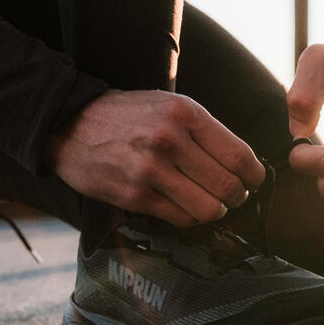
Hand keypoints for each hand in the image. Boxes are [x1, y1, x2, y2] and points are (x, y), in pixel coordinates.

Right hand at [47, 89, 265, 227]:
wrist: (70, 124)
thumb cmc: (125, 115)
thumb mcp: (168, 105)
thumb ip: (203, 130)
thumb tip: (241, 162)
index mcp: (186, 113)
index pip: (239, 155)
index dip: (254, 175)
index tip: (253, 181)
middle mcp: (171, 140)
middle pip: (228, 185)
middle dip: (237, 197)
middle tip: (233, 196)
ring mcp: (152, 170)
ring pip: (208, 207)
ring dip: (215, 211)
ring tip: (210, 205)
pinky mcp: (135, 195)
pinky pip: (181, 218)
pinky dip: (190, 219)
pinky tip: (185, 208)